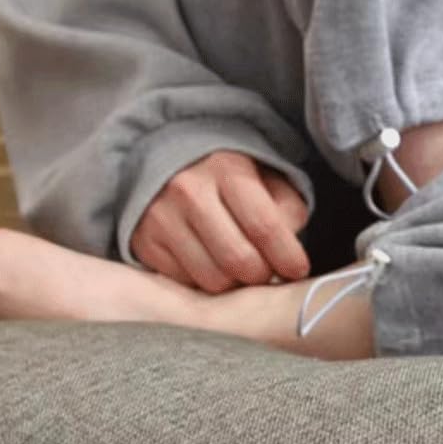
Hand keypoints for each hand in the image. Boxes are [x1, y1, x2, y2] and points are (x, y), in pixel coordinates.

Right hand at [129, 150, 311, 292]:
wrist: (167, 159)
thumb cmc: (228, 176)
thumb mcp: (266, 177)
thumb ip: (288, 210)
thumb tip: (289, 254)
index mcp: (227, 170)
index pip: (264, 226)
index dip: (287, 257)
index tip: (297, 270)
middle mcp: (189, 192)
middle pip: (238, 260)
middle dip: (262, 275)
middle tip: (267, 271)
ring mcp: (162, 218)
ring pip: (212, 280)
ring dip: (234, 284)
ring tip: (240, 268)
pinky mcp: (144, 243)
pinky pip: (185, 284)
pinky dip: (205, 283)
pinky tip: (211, 264)